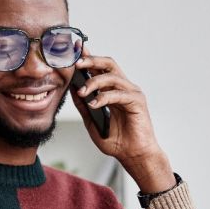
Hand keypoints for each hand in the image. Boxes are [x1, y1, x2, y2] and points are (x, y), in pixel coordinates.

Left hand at [71, 47, 175, 193]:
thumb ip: (84, 107)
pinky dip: (104, 97)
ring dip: (94, 82)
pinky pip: (119, 93)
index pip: (101, 69)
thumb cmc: (117, 142)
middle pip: (109, 64)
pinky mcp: (138, 102)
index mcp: (114, 91)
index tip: (75, 51)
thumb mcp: (93, 123)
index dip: (89, 58)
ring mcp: (132, 93)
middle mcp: (124, 88)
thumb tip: (72, 91)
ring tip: (83, 93)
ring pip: (112, 76)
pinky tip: (95, 104)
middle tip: (77, 63)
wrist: (134, 156)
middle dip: (92, 61)